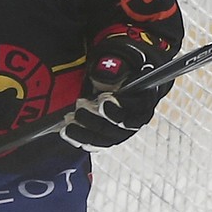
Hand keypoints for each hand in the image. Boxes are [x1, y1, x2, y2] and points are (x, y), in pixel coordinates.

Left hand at [59, 30, 170, 148]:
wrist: (118, 83)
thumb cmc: (120, 73)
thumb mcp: (120, 66)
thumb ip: (114, 71)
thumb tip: (104, 81)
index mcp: (144, 101)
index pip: (135, 109)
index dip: (118, 106)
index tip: (102, 99)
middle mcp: (135, 121)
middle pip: (117, 127)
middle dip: (96, 119)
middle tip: (80, 106)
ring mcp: (121, 132)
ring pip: (105, 139)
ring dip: (85, 132)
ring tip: (70, 120)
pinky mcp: (107, 139)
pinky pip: (95, 144)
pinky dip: (80, 139)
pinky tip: (67, 131)